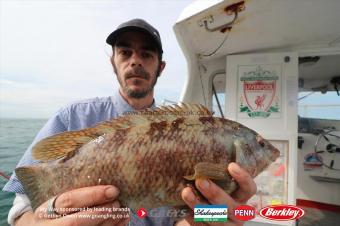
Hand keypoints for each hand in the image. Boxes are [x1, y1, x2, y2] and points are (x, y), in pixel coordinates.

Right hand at [14, 185, 129, 225]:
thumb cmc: (50, 207)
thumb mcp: (52, 195)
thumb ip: (68, 183)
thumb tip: (91, 157)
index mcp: (44, 209)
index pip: (69, 201)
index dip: (92, 196)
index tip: (112, 190)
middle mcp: (49, 225)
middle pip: (77, 220)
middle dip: (102, 212)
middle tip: (118, 202)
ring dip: (109, 222)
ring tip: (123, 211)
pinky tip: (121, 221)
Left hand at [177, 163, 256, 225]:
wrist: (206, 217)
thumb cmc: (213, 193)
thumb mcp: (219, 185)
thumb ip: (216, 176)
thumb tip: (199, 157)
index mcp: (242, 198)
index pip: (249, 189)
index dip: (243, 178)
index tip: (231, 165)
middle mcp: (238, 214)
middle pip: (231, 206)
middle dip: (215, 193)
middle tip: (200, 181)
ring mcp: (226, 225)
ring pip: (215, 218)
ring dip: (199, 205)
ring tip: (186, 192)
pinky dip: (192, 217)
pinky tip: (184, 209)